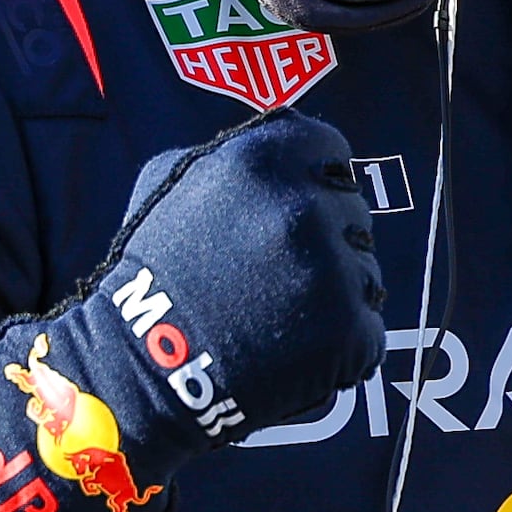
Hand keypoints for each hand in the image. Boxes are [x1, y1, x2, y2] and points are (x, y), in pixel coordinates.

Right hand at [50, 111, 383, 468]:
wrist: (143, 365)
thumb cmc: (155, 272)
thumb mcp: (172, 182)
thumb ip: (236, 151)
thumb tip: (290, 146)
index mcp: (263, 159)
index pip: (329, 149)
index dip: (314, 180)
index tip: (293, 211)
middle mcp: (302, 207)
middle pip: (353, 211)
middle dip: (324, 239)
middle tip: (273, 276)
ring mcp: (330, 270)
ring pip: (366, 272)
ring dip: (335, 292)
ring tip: (276, 316)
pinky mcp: (349, 329)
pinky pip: (367, 328)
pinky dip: (340, 344)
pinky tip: (290, 350)